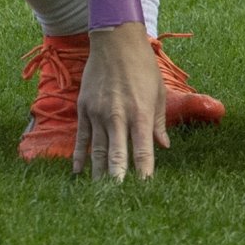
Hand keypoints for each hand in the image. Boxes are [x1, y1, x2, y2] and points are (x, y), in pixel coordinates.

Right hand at [75, 21, 167, 180]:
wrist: (115, 42)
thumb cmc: (143, 67)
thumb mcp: (159, 92)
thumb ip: (159, 122)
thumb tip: (164, 146)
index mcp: (140, 113)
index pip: (143, 150)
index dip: (144, 172)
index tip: (145, 190)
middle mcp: (118, 116)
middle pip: (116, 155)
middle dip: (117, 180)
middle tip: (117, 201)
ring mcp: (97, 114)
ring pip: (97, 151)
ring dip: (98, 173)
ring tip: (99, 194)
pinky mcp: (84, 109)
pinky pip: (82, 138)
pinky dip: (80, 157)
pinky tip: (80, 173)